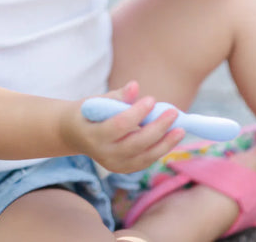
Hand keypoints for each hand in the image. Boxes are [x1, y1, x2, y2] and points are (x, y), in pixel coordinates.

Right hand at [61, 81, 185, 173]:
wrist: (74, 134)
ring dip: (165, 144)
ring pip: (144, 157)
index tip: (151, 99)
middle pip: (135, 143)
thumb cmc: (88, 111)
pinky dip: (159, 150)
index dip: (137, 113)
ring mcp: (113, 165)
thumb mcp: (97, 100)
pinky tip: (171, 137)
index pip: (119, 125)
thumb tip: (135, 86)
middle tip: (174, 112)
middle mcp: (103, 154)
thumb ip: (117, 95)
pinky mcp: (122, 169)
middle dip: (157, 128)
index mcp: (93, 134)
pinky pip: (145, 161)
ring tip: (180, 129)